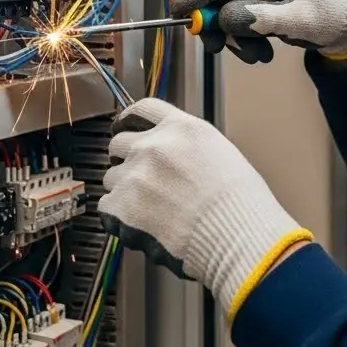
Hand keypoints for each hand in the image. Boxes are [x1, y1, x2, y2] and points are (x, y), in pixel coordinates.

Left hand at [97, 98, 314, 318]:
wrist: (235, 236)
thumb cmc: (239, 205)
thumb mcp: (222, 155)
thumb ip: (189, 148)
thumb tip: (175, 157)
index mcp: (182, 129)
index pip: (143, 109)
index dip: (129, 119)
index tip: (124, 126)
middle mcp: (154, 146)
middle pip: (118, 143)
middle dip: (125, 160)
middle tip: (140, 180)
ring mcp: (135, 174)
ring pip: (112, 178)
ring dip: (124, 192)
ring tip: (151, 211)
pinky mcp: (122, 205)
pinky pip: (107, 208)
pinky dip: (119, 218)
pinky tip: (142, 226)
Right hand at [170, 0, 346, 63]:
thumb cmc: (334, 16)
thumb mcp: (300, 20)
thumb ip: (263, 18)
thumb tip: (226, 19)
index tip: (177, 13)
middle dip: (215, 21)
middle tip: (216, 48)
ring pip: (226, 5)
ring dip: (233, 35)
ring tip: (257, 56)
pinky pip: (238, 14)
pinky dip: (242, 36)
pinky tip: (260, 51)